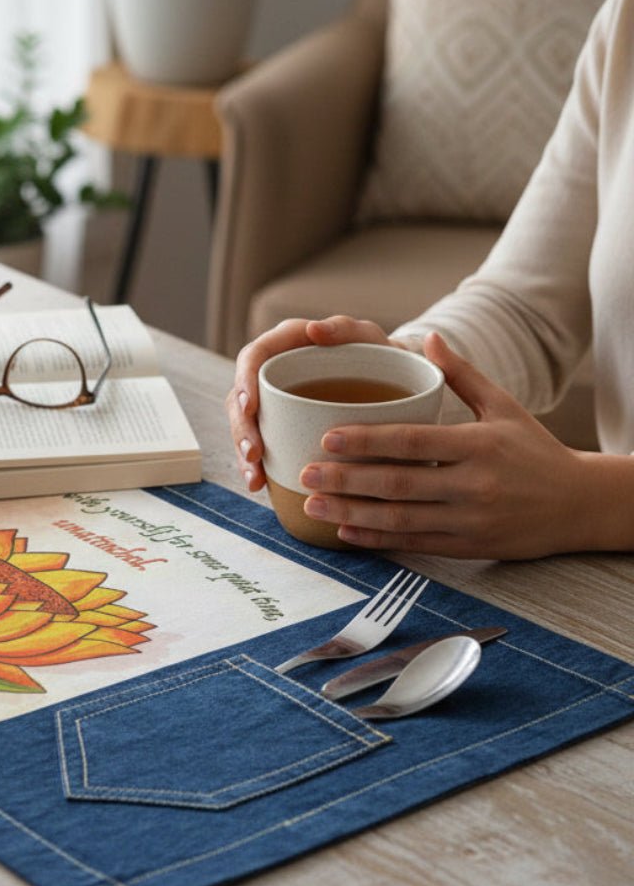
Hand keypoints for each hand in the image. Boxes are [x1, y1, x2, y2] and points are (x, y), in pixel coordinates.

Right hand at [226, 316, 394, 490]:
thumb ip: (345, 328)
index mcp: (286, 345)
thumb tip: (314, 329)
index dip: (244, 381)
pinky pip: (259, 445)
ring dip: (243, 453)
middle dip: (241, 428)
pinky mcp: (279, 427)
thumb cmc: (379, 356)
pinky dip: (256, 466)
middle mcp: (272, 372)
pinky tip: (260, 485)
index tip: (251, 408)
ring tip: (254, 479)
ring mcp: (273, 402)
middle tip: (253, 453)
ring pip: (244, 425)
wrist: (393, 383)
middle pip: (241, 398)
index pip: (253, 357)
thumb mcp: (368, 338)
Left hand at [298, 333, 590, 558]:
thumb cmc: (534, 450)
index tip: (327, 438)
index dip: (367, 441)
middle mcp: (473, 485)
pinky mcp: (469, 547)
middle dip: (346, 480)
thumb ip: (462, 375)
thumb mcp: (503, 406)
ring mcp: (470, 520)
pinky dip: (378, 540)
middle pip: (398, 484)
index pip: (413, 442)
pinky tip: (345, 531)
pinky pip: (415, 544)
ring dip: (351, 513)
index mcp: (478, 445)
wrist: (580, 504)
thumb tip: (428, 337)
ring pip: (400, 519)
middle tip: (304, 473)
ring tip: (313, 504)